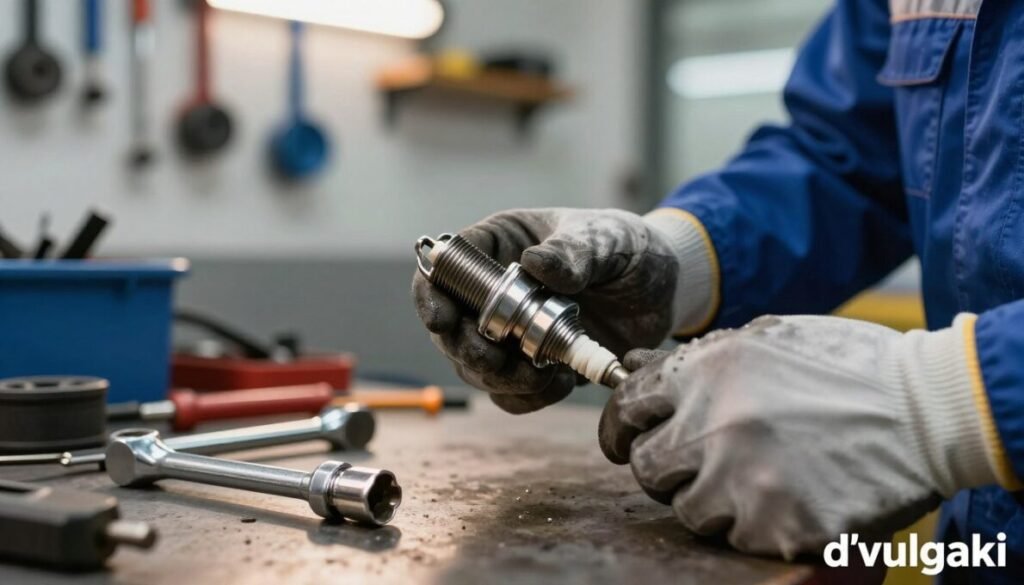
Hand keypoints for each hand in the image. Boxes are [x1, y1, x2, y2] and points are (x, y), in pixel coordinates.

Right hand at [413, 207, 702, 413]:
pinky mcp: (533, 365)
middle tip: (495, 360)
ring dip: (499, 379)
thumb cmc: (629, 248)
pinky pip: (510, 393)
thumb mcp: (608, 240)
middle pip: (451, 326)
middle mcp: (495, 291)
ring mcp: (511, 332)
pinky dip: (525, 397)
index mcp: (501, 245)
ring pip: (476, 365)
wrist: (666, 289)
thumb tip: (535, 264)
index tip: (441, 321)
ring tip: (541, 374)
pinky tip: (557, 385)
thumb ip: (576, 250)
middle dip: (467, 349)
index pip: (446, 267)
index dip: (432, 295)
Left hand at [599, 315, 1003, 557]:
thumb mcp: (766, 337)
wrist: (927, 410)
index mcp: (705, 372)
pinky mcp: (778, 528)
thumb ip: (697, 358)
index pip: (626, 407)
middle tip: (695, 463)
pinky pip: (738, 538)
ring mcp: (744, 482)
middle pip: (646, 466)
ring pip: (687, 510)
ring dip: (711, 499)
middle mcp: (714, 426)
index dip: (621, 425)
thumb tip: (635, 366)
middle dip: (664, 467)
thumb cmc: (846, 366)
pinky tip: (790, 495)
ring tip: (756, 477)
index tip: (625, 439)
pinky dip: (757, 524)